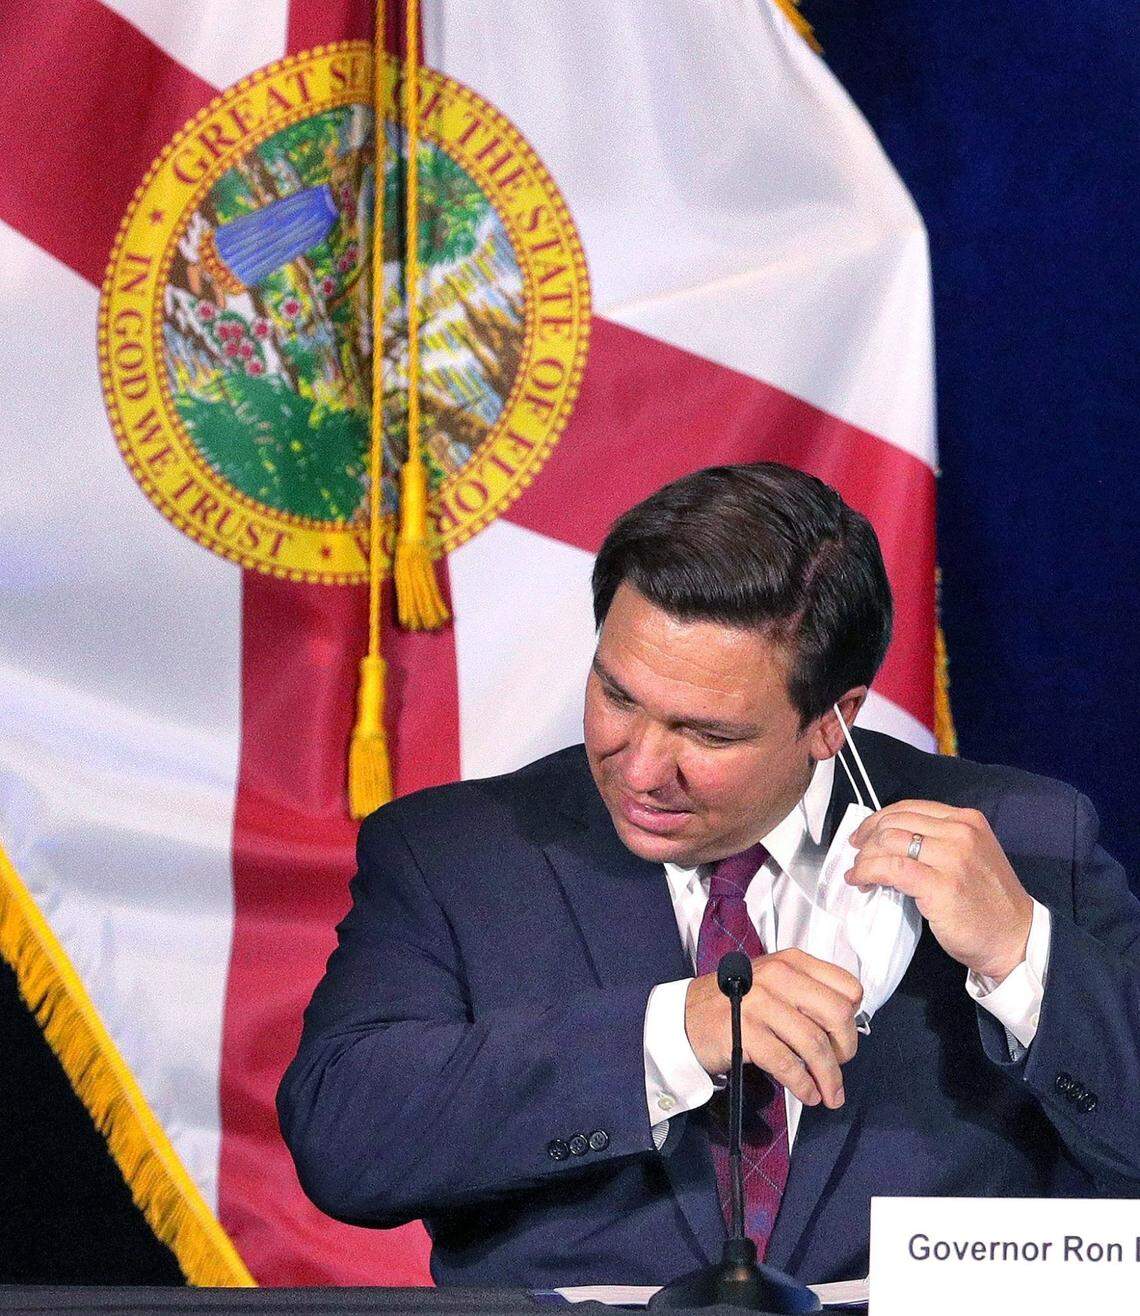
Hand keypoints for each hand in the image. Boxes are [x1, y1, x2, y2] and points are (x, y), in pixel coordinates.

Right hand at [684, 949, 862, 1108]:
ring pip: (814, 1044)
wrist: (685, 1017)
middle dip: (846, 1048)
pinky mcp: (746, 1032)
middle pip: (837, 1015)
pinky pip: (788, 1064)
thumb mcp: (773, 982)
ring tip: (829, 1094)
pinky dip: (803, 1085)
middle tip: (839, 1066)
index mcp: (792, 962)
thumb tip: (846, 1028)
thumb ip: (807, 993)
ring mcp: (760, 1003)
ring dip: (828, 1077)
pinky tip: (807, 1094)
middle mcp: (779, 976)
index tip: (842, 1036)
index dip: (852, 1017)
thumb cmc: (735, 1003)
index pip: (847, 986)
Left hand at [849, 801, 1033, 981]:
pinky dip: (868, 872)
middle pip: (895, 823)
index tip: (863, 834)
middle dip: (867, 838)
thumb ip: (937, 841)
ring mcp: (952, 858)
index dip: (878, 820)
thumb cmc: (988, 902)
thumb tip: (887, 839)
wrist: (1016, 938)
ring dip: (864, 858)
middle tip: (857, 855)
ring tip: (858, 872)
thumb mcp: (970, 855)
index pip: (909, 808)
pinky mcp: (941, 886)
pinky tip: (861, 881)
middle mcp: (961, 833)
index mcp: (967, 820)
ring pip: (889, 843)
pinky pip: (891, 869)